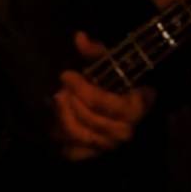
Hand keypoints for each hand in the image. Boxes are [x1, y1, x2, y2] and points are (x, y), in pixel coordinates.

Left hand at [55, 30, 154, 158]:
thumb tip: (80, 38)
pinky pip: (76, 153)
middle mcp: (126, 129)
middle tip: (60, 88)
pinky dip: (63, 140)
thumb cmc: (113, 81)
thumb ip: (96, 51)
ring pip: (84, 136)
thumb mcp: (107, 62)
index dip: (85, 91)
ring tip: (57, 100)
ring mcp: (110, 144)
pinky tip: (54, 124)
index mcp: (136, 107)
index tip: (66, 75)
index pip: (110, 105)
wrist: (118, 104)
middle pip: (94, 121)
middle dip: (73, 103)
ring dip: (65, 117)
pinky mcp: (95, 153)